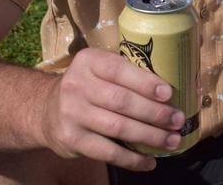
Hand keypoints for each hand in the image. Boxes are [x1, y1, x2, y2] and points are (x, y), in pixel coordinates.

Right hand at [39, 48, 185, 171]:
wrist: (45, 111)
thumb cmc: (87, 87)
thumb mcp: (97, 70)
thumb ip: (124, 74)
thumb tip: (169, 91)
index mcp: (87, 61)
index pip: (119, 70)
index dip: (145, 83)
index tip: (168, 94)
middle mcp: (76, 85)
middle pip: (122, 101)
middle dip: (155, 113)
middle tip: (177, 120)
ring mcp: (72, 114)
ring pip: (118, 127)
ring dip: (149, 136)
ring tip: (171, 140)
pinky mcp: (72, 140)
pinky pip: (108, 152)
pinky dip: (132, 159)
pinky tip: (149, 162)